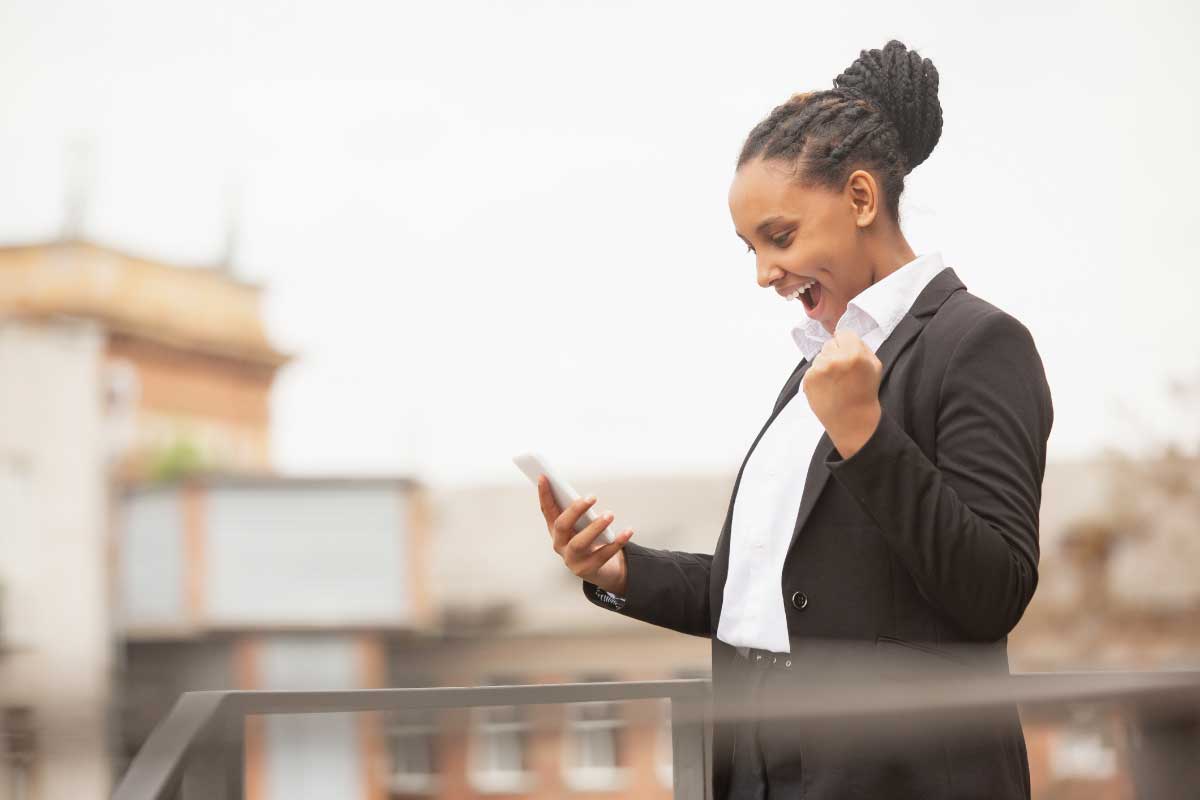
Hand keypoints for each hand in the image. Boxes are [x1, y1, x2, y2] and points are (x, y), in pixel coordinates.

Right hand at [537, 475, 633, 595]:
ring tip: (609, 515)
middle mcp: (560, 544)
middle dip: (575, 510)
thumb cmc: (590, 541)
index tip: (544, 476)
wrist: (600, 570)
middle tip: (592, 497)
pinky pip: (604, 554)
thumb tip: (585, 496)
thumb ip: (579, 512)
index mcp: (556, 530)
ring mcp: (572, 559)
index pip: (547, 510)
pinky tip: (627, 531)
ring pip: (580, 543)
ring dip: (595, 527)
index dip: (544, 494)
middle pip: (562, 526)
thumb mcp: (581, 526)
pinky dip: (617, 542)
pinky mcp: (588, 569)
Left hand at [800, 329, 882, 458]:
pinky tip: (827, 389)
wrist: (852, 420)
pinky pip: (812, 370)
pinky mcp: (808, 380)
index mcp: (854, 353)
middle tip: (842, 373)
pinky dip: (817, 377)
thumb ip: (861, 346)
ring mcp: (819, 369)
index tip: (849, 357)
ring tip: (835, 383)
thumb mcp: (874, 365)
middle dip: (835, 354)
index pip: (842, 333)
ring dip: (826, 366)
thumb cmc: (864, 393)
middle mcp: (834, 359)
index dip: (846, 345)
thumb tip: (843, 336)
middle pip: (829, 344)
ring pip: (819, 357)